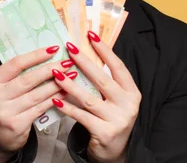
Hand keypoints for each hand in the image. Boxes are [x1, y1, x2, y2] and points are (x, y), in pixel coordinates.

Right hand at [0, 46, 73, 161]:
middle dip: (50, 69)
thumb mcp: (5, 88)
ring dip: (56, 84)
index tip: (53, 49)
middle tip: (67, 62)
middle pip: (27, 79)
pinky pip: (40, 108)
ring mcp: (6, 112)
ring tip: (71, 75)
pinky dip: (55, 99)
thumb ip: (19, 74)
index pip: (15, 64)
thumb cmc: (6, 105)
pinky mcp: (17, 124)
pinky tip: (65, 92)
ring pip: (36, 95)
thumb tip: (47, 56)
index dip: (35, 56)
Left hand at [50, 33, 140, 162]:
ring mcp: (117, 120)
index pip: (118, 67)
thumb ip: (106, 81)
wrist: (115, 151)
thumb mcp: (115, 99)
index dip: (105, 50)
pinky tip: (54, 100)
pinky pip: (81, 116)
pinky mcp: (104, 133)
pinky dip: (67, 107)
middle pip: (103, 80)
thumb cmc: (111, 118)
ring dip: (70, 85)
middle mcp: (128, 105)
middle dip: (84, 62)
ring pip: (89, 98)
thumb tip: (87, 52)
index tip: (91, 35)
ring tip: (55, 73)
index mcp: (132, 92)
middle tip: (69, 48)